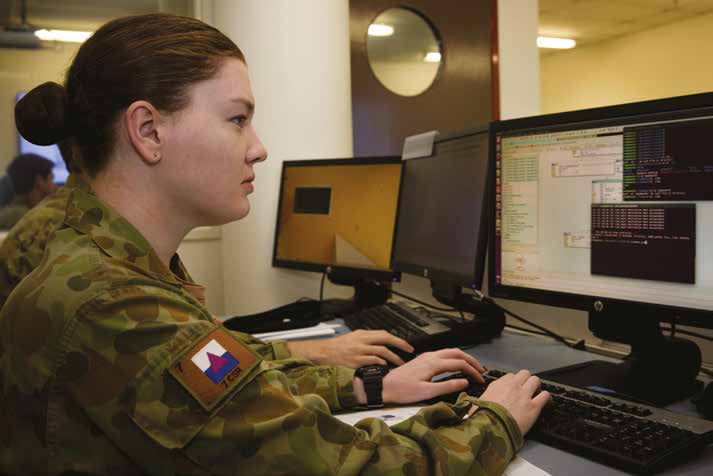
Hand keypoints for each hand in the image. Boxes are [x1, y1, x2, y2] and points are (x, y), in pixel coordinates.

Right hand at [287, 330, 413, 367]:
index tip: (405, 345)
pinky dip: (380, 362)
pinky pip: (372, 359)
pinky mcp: (355, 359)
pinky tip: (385, 365)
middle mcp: (361, 340)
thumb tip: (379, 345)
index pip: (383, 333)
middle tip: (409, 350)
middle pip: (385, 338)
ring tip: (399, 362)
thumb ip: (365, 341)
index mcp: (361, 334)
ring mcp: (359, 349)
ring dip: (393, 356)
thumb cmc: (336, 348)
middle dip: (400, 344)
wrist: (322, 353)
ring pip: (382, 349)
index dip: (396, 339)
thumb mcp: (352, 339)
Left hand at [372, 348, 485, 403]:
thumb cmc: (403, 391)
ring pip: (450, 351)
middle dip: (471, 361)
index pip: (460, 363)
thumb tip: (464, 382)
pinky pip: (442, 354)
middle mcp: (430, 357)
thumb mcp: (427, 392)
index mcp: (433, 364)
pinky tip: (454, 365)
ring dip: (462, 358)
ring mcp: (425, 356)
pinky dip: (453, 358)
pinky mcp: (422, 359)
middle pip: (457, 353)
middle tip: (480, 370)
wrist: (385, 387)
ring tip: (471, 367)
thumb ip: (447, 386)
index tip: (479, 379)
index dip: (473, 371)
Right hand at [479, 370, 550, 434]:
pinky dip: (546, 398)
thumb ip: (482, 399)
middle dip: (526, 380)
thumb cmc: (482, 418)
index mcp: (497, 385)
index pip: (510, 376)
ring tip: (536, 392)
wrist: (491, 428)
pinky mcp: (533, 407)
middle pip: (524, 374)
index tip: (514, 388)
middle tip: (527, 388)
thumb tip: (476, 402)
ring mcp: (524, 395)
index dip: (513, 382)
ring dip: (536, 386)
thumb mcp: (477, 404)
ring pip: (535, 380)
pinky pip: (545, 395)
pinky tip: (545, 402)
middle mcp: (512, 387)